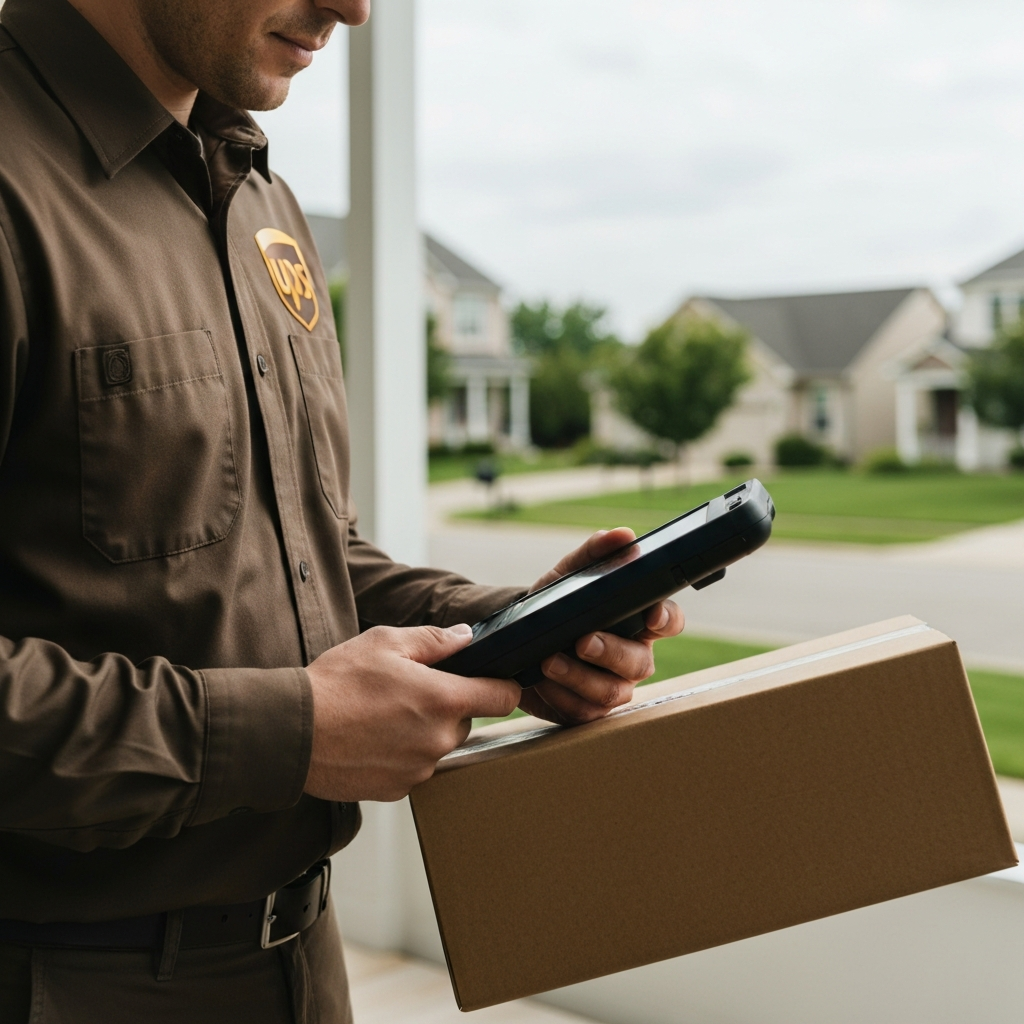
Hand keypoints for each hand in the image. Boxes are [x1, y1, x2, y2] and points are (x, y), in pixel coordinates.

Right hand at [303, 624, 519, 801]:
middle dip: (447, 705)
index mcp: (444, 699)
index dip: (501, 685)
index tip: (491, 680)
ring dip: (424, 731)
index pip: (503, 697)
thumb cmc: (335, 684)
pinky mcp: (398, 790)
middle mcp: (439, 740)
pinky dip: (402, 753)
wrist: (291, 733)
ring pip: (439, 744)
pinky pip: (415, 767)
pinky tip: (372, 738)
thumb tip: (466, 637)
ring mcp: (420, 769)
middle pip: (467, 721)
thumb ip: (435, 640)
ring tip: (383, 715)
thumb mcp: (385, 643)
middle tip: (408, 691)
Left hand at [518, 528, 684, 725]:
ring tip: (548, 662)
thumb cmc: (554, 604)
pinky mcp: (588, 710)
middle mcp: (632, 656)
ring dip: (578, 677)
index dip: (666, 619)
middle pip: (639, 662)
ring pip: (611, 692)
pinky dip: (559, 696)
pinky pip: (583, 711)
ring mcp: (613, 686)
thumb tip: (622, 535)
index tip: (651, 614)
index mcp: (636, 621)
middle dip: (610, 652)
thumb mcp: (568, 575)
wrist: (517, 639)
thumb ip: (594, 553)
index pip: (668, 620)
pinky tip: (541, 682)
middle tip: (582, 640)